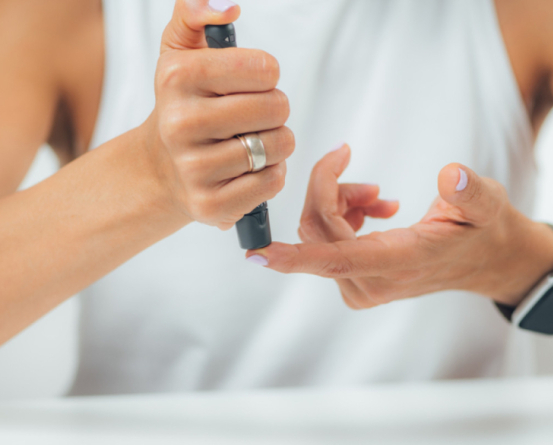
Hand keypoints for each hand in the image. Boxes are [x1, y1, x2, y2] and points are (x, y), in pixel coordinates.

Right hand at [142, 0, 294, 229]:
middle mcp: (181, 124)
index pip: (264, 68)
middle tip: (255, 118)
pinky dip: (273, 174)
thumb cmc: (183, 108)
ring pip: (278, 147)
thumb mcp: (179, 53)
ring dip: (277, 144)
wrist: (161, 170)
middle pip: (276, 108)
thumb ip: (195, 14)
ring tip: (254, 143)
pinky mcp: (211, 205)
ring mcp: (194, 169)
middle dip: (275, 110)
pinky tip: (252, 169)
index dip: (267, 76)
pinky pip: (272, 182)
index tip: (251, 84)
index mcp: (178, 77)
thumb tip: (228, 6)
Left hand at [246, 145, 552, 308]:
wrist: (481, 261)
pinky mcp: (356, 281)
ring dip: (338, 202)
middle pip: (318, 231)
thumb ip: (472, 193)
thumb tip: (451, 175)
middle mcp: (371, 282)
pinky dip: (341, 216)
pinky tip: (371, 208)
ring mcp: (361, 286)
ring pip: (318, 234)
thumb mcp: (488, 206)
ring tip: (377, 195)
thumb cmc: (482, 232)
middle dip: (328, 189)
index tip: (257, 254)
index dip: (294, 257)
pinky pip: (325, 243)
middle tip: (355, 165)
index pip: (336, 260)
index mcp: (399, 263)